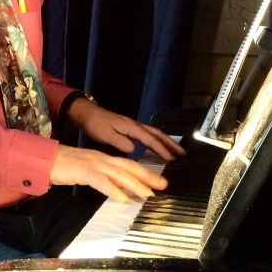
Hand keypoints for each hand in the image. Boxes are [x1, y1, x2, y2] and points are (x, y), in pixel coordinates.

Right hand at [49, 144, 166, 202]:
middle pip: (128, 166)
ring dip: (135, 184)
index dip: (144, 172)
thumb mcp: (89, 171)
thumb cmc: (66, 166)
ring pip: (118, 173)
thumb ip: (105, 178)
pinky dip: (112, 190)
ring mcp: (92, 164)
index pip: (128, 164)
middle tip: (163, 185)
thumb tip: (121, 190)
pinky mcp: (82, 171)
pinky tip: (122, 198)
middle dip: (147, 176)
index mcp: (103, 159)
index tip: (159, 181)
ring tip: (148, 194)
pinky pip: (100, 181)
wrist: (45, 159)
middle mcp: (101, 159)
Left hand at [67, 96, 185, 160]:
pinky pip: (148, 134)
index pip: (150, 139)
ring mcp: (133, 126)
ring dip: (166, 142)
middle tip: (183, 153)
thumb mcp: (106, 134)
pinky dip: (157, 140)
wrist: (88, 113)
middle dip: (170, 143)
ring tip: (176, 151)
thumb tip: (134, 150)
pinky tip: (158, 147)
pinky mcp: (130, 128)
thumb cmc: (96, 124)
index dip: (161, 149)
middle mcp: (135, 125)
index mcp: (131, 127)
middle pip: (157, 134)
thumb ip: (120, 142)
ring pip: (154, 133)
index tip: (171, 158)